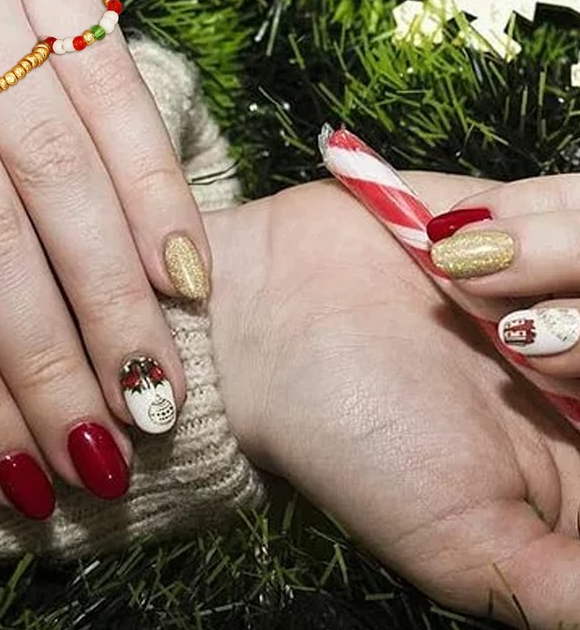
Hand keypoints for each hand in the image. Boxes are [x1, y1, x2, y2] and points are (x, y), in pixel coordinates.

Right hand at [206, 173, 579, 628]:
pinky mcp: (531, 218)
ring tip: (469, 286)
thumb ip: (567, 592)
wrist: (260, 323)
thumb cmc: (350, 438)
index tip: (552, 386)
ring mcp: (565, 290)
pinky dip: (542, 217)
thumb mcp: (469, 550)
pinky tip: (459, 245)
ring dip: (567, 263)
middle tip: (520, 348)